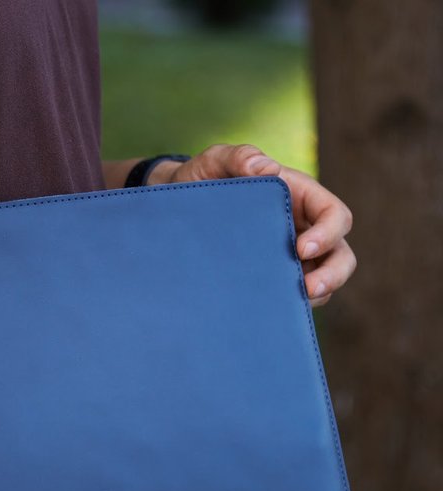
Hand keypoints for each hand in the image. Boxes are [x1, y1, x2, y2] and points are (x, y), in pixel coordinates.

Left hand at [149, 144, 355, 306]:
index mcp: (298, 196)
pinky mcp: (273, 277)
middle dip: (333, 273)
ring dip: (317, 294)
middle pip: (340, 253)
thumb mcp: (214, 162)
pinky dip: (291, 305)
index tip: (300, 249)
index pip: (333, 214)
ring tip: (292, 304)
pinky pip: (294, 295)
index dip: (328, 232)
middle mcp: (302, 227)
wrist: (174, 210)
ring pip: (323, 278)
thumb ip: (238, 157)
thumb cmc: (201, 180)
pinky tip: (271, 310)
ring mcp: (290, 256)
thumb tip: (267, 168)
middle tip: (308, 288)